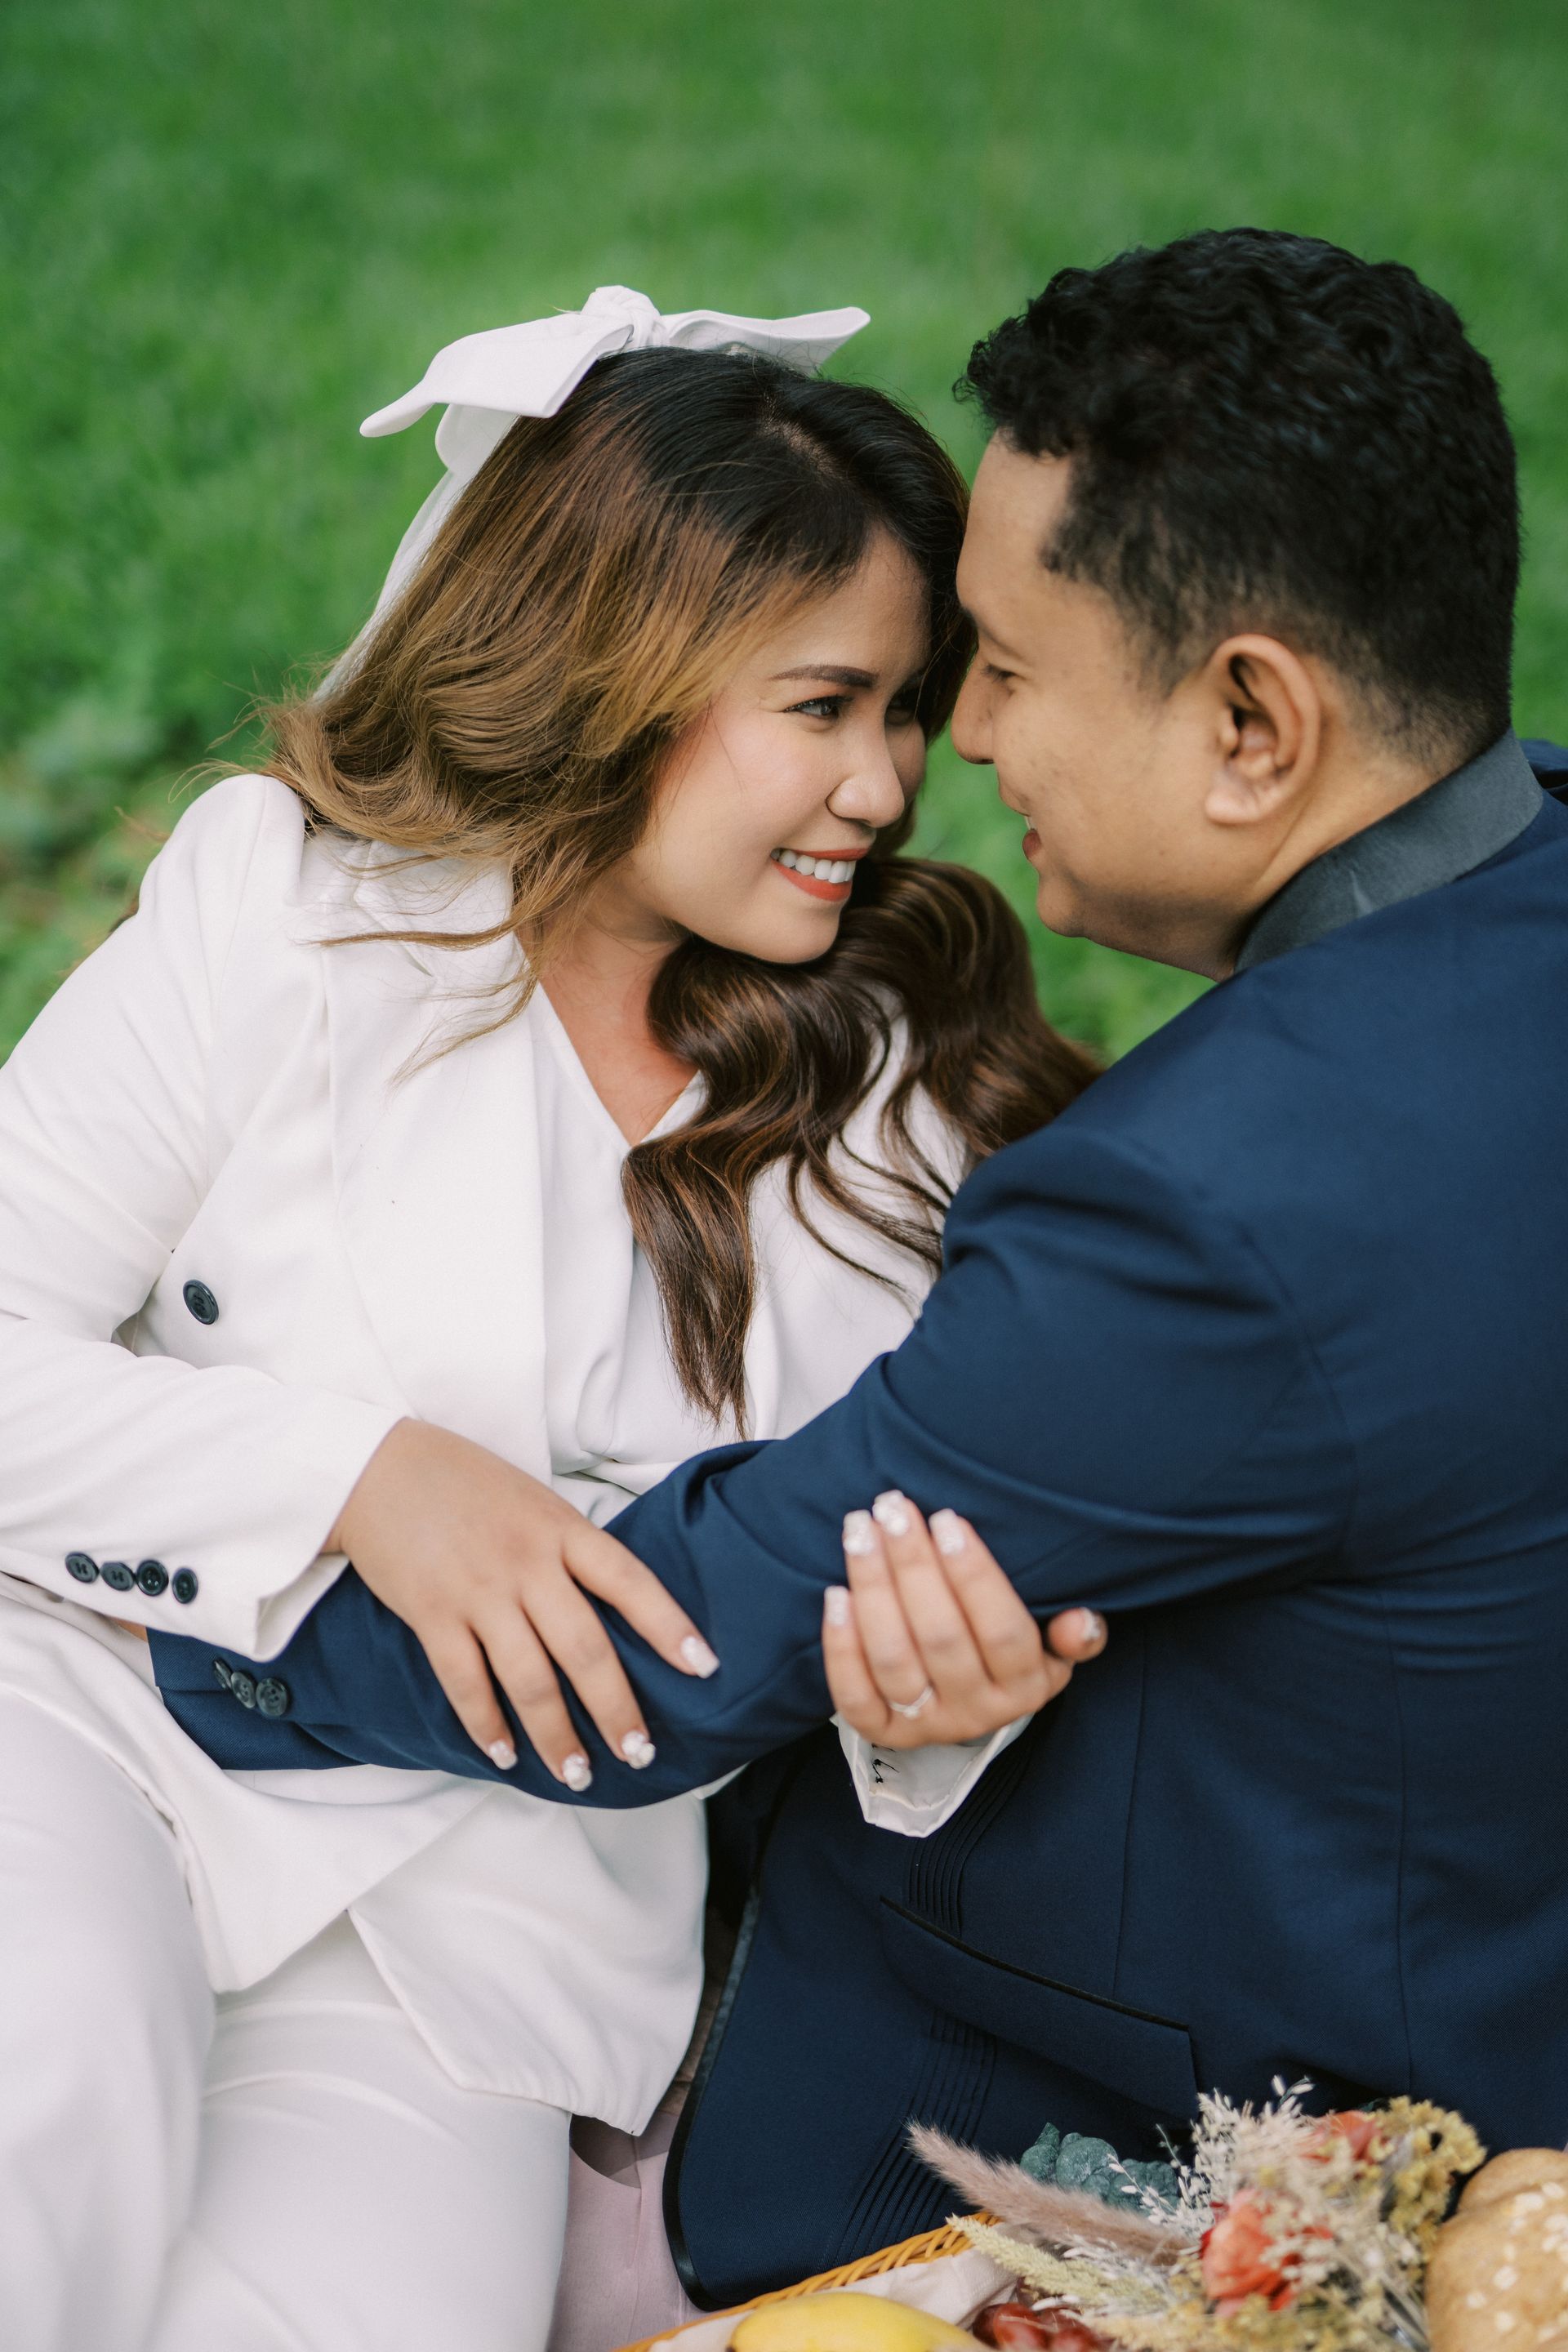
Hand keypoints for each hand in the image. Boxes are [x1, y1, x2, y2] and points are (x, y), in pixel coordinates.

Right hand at [328, 1419, 719, 1785]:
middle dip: (616, 1709)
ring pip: (529, 1679)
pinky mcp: (432, 1613)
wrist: (379, 1467)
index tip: (705, 1667)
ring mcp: (478, 1590)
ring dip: (555, 1735)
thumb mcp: (535, 1501)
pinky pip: (465, 1682)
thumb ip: (570, 1550)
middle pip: (584, 1648)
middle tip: (641, 1753)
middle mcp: (526, 1562)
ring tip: (577, 1774)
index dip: (669, 1625)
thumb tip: (614, 1607)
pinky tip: (505, 1754)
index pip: (629, 1580)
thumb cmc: (467, 1485)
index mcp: (561, 1528)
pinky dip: (486, 1724)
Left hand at [822, 1490, 1105, 1747]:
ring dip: (872, 1589)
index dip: (973, 1574)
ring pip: (894, 1660)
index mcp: (1026, 1686)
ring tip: (860, 1532)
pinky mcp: (885, 1732)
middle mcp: (977, 1712)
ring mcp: (928, 1726)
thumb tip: (1081, 1621)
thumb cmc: (1011, 1648)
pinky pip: (856, 1697)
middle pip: (941, 1638)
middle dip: (913, 1565)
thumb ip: (1074, 1633)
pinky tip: (836, 1594)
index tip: (947, 1518)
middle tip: (893, 1507)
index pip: (1002, 1630)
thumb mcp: (1054, 1643)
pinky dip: (842, 1647)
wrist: (973, 1701)